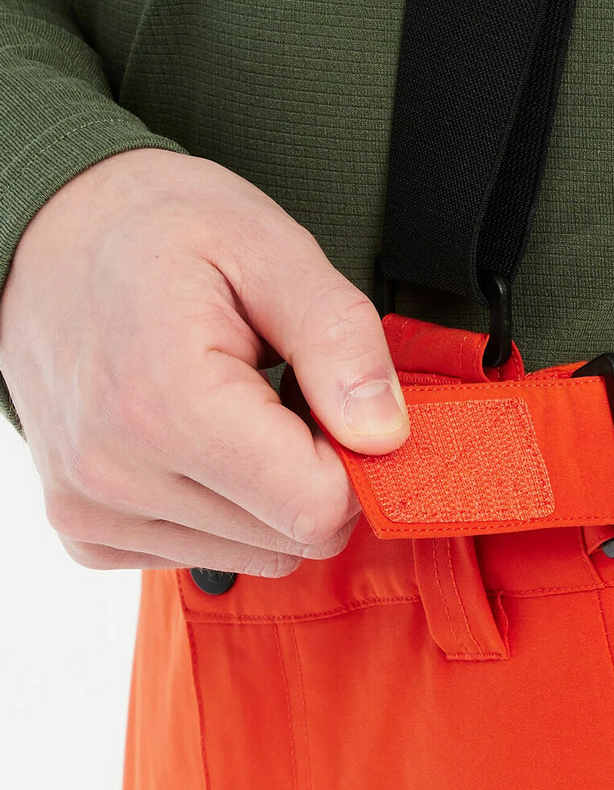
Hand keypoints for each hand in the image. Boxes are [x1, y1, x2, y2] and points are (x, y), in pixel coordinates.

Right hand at [0, 147, 407, 575]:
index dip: (352, 459)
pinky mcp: (85, 531)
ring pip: (257, 555)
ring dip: (268, 493)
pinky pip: (202, 557)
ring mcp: (91, 509)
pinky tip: (195, 442)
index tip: (329, 400)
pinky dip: (220, 509)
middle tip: (277, 393)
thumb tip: (385, 436)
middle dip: (310, 472)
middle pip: (292, 539)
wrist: (51, 235)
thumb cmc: (156, 231)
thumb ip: (340, 340)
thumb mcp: (268, 246)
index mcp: (165, 403)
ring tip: (231, 409)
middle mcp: (115, 472)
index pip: (317, 508)